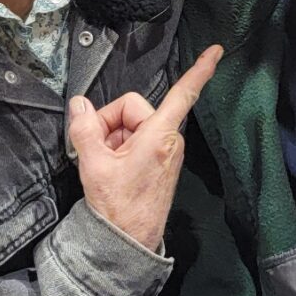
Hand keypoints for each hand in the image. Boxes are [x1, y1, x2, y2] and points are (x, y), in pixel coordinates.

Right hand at [68, 44, 222, 250]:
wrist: (128, 243)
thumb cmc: (118, 208)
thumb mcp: (93, 165)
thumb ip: (85, 129)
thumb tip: (79, 104)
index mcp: (159, 135)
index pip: (183, 93)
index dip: (200, 70)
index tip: (217, 51)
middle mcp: (168, 139)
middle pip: (133, 107)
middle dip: (111, 121)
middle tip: (97, 148)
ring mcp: (166, 150)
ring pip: (132, 123)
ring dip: (114, 136)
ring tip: (106, 163)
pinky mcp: (160, 159)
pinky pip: (136, 138)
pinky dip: (120, 146)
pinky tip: (111, 165)